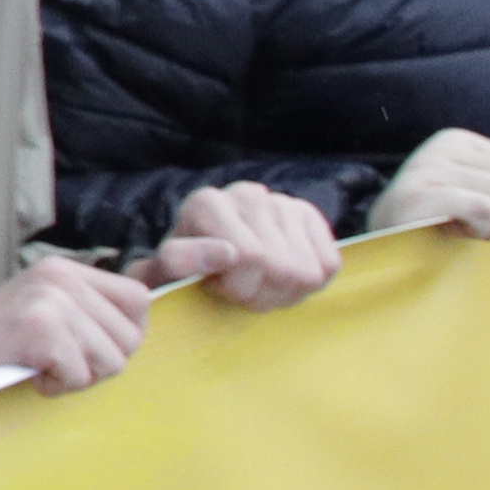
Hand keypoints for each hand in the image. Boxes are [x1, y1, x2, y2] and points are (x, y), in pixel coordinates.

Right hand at [0, 254, 150, 400]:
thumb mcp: (43, 312)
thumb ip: (87, 314)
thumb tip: (140, 331)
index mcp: (65, 269)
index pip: (138, 301)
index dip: (120, 336)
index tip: (82, 349)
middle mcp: (61, 277)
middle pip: (131, 337)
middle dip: (99, 363)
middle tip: (54, 363)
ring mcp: (49, 301)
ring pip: (112, 360)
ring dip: (78, 377)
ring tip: (40, 367)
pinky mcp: (38, 330)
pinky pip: (80, 375)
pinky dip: (56, 387)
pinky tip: (29, 376)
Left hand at [136, 180, 342, 308]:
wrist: (209, 259)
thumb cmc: (183, 271)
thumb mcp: (161, 272)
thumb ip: (177, 262)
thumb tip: (226, 253)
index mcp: (205, 203)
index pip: (248, 256)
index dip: (235, 287)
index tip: (214, 285)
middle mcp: (246, 194)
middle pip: (278, 268)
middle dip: (258, 296)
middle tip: (237, 293)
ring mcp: (281, 202)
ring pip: (305, 272)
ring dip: (283, 293)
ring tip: (257, 284)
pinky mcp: (310, 216)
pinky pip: (328, 265)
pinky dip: (309, 284)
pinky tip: (281, 277)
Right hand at [371, 129, 489, 239]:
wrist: (386, 244)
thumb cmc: (438, 221)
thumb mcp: (482, 192)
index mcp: (460, 140)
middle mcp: (444, 146)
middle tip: (485, 227)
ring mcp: (431, 168)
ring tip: (469, 229)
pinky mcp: (422, 194)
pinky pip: (485, 210)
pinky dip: (480, 229)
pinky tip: (459, 232)